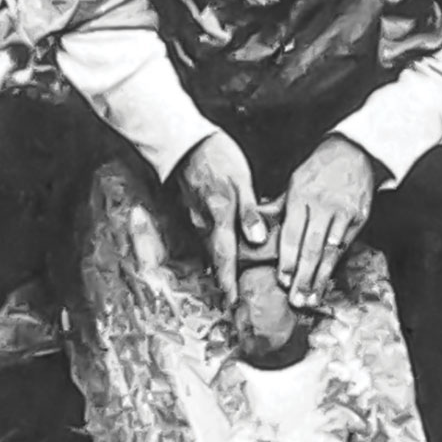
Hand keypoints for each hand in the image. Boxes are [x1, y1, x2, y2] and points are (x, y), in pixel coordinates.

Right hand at [177, 133, 265, 306]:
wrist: (184, 140)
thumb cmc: (216, 155)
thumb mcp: (240, 180)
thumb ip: (248, 212)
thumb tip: (257, 239)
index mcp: (220, 217)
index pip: (226, 257)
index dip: (229, 281)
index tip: (231, 302)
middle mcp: (205, 222)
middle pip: (216, 258)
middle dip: (224, 279)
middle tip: (231, 300)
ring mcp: (197, 216)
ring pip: (210, 246)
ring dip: (220, 264)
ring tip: (229, 281)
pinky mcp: (194, 208)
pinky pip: (207, 233)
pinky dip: (215, 245)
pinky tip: (224, 247)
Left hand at [278, 135, 375, 308]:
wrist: (353, 152)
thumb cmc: (318, 170)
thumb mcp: (293, 183)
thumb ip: (279, 208)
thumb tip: (256, 228)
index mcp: (301, 196)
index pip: (292, 234)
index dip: (287, 260)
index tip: (283, 281)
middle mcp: (322, 205)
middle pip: (311, 247)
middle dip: (303, 277)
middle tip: (296, 301)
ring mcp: (343, 212)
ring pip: (330, 251)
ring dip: (320, 277)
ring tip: (311, 298)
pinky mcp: (359, 217)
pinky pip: (346, 245)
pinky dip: (336, 264)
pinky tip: (327, 280)